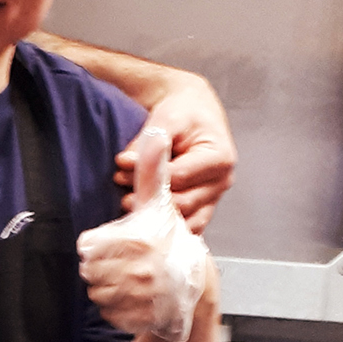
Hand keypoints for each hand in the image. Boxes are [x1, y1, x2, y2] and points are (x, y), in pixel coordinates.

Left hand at [80, 125, 210, 341]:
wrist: (196, 285)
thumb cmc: (173, 241)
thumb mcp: (161, 204)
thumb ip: (153, 172)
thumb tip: (157, 135)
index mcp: (142, 239)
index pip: (90, 247)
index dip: (99, 246)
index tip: (116, 246)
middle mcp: (144, 269)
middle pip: (91, 271)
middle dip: (101, 268)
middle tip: (120, 264)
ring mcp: (144, 297)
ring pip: (98, 294)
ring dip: (107, 289)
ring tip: (127, 280)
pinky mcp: (143, 318)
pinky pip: (110, 314)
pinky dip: (115, 309)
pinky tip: (132, 299)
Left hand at [114, 76, 232, 233]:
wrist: (193, 113)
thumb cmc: (184, 113)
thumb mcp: (167, 118)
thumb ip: (148, 142)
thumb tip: (126, 163)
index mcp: (220, 158)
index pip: (180, 177)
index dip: (148, 177)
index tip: (121, 170)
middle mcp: (221, 182)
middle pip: (182, 203)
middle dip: (149, 198)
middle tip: (122, 189)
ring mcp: (213, 199)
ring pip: (184, 222)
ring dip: (155, 216)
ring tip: (131, 201)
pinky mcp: (202, 209)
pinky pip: (185, 228)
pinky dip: (164, 226)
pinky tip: (144, 215)